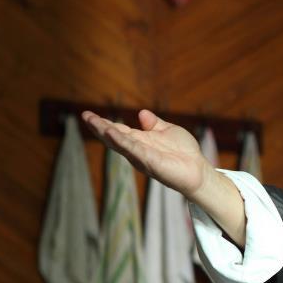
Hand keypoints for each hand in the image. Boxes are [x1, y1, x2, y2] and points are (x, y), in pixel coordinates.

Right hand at [81, 109, 207, 196]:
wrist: (197, 169)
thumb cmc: (184, 152)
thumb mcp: (168, 131)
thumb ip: (154, 124)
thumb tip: (141, 113)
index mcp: (140, 140)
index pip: (118, 130)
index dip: (103, 123)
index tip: (88, 115)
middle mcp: (137, 149)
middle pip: (114, 137)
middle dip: (99, 127)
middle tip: (85, 116)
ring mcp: (141, 156)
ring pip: (120, 144)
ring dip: (106, 133)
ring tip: (93, 122)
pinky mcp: (149, 162)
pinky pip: (133, 150)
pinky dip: (122, 142)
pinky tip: (112, 134)